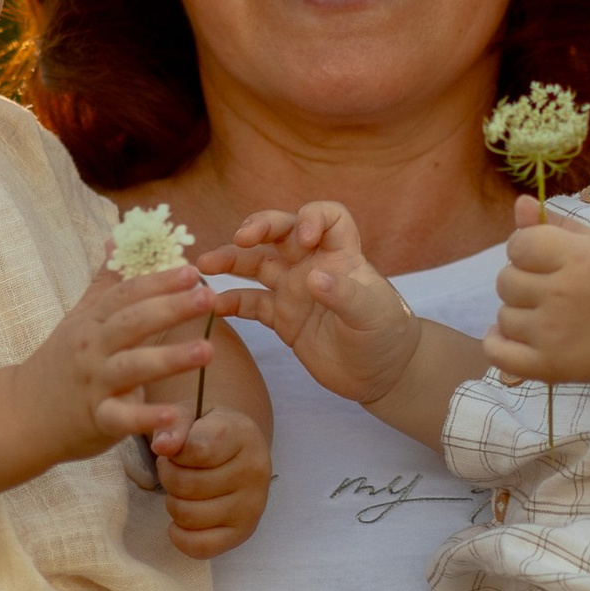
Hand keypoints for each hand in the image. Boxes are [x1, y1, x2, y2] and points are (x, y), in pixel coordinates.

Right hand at [17, 258, 228, 466]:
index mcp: (92, 322)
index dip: (159, 281)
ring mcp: (94, 384)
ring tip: (207, 350)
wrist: (23, 414)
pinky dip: (146, 417)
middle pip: (132, 322)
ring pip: (132, 367)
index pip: (126, 294)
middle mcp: (92, 348)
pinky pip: (123, 418)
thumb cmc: (59, 364)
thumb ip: (103, 282)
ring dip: (170, 358)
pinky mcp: (97, 419)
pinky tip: (173, 416)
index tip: (192, 270)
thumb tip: (116, 240)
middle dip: (171, 308)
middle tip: (208, 297)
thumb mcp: (78, 319)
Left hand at [155, 404, 269, 556]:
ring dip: (173, 503)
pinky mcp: (244, 532)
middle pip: (187, 485)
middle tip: (175, 470)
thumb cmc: (209, 431)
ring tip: (181, 490)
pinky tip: (180, 521)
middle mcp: (254, 471)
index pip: (196, 450)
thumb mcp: (190, 414)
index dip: (173, 453)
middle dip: (168, 477)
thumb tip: (162, 446)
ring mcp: (252, 505)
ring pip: (188, 515)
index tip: (175, 449)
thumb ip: (174, 424)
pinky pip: (201, 547)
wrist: (239, 449)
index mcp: (243, 435)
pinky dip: (180, 537)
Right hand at [204, 204, 424, 416]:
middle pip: (282, 232)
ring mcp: (295, 291)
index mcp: (341, 255)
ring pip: (257, 264)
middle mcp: (313, 265)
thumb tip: (312, 278)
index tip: (303, 237)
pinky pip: (251, 304)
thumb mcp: (372, 315)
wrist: (381, 374)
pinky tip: (213, 305)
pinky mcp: (283, 319)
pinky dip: (231, 302)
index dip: (312, 217)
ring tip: (204, 265)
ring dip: (232, 260)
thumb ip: (344, 295)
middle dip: (259, 227)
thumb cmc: (385, 336)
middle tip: (240, 238)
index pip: (327, 216)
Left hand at [485, 199, 589, 390]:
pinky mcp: (547, 365)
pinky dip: (496, 343)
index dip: (525, 248)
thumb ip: (555, 224)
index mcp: (578, 258)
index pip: (519, 244)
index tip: (542, 258)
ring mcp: (553, 333)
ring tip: (545, 316)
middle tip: (548, 290)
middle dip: (520, 281)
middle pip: (505, 280)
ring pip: (503, 316)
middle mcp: (563, 294)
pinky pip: (497, 352)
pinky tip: (512, 336)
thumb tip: (520, 204)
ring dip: (517, 314)